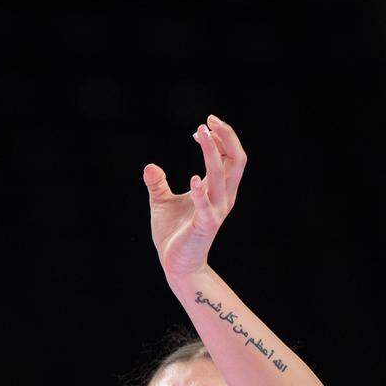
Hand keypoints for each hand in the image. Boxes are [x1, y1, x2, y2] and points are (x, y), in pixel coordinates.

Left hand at [143, 114, 247, 284]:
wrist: (176, 265)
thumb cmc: (174, 234)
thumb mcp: (162, 202)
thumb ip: (158, 184)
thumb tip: (150, 166)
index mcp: (217, 189)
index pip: (229, 157)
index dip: (220, 138)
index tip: (202, 125)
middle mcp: (222, 197)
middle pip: (236, 160)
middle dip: (226, 137)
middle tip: (209, 121)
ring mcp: (216, 211)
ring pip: (222, 176)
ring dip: (212, 153)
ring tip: (202, 134)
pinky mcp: (205, 226)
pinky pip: (207, 207)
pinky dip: (201, 192)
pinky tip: (193, 179)